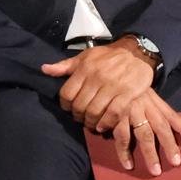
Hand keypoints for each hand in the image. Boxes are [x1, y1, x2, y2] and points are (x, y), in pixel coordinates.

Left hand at [41, 40, 155, 128]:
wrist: (136, 53)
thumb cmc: (107, 57)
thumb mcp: (85, 57)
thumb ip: (65, 65)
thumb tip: (44, 69)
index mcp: (85, 68)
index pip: (67, 94)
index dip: (65, 106)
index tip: (69, 108)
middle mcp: (97, 77)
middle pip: (80, 106)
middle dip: (78, 116)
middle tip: (81, 118)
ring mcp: (113, 86)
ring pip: (95, 112)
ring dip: (90, 122)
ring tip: (91, 123)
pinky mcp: (128, 94)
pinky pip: (113, 114)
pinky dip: (106, 124)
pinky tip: (103, 126)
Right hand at [107, 90, 180, 174]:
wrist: (105, 74)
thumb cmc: (125, 87)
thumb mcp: (142, 92)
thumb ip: (153, 106)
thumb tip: (167, 123)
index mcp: (153, 100)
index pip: (171, 115)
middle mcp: (144, 106)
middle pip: (161, 127)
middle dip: (169, 145)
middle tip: (176, 162)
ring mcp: (130, 111)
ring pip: (143, 135)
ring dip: (149, 153)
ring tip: (155, 171)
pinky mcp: (115, 116)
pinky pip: (121, 137)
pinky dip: (124, 152)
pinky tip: (128, 165)